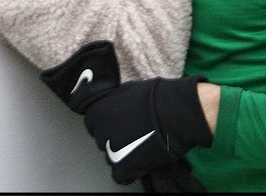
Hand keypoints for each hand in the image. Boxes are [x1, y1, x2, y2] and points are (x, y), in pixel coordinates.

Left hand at [41, 42, 210, 189]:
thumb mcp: (127, 90)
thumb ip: (113, 101)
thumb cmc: (154, 96)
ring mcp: (111, 152)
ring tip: (138, 145)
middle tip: (130, 131)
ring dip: (121, 152)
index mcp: (96, 112)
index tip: (116, 121)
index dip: (105, 121)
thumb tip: (110, 105)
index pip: (92, 122)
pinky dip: (129, 170)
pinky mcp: (125, 167)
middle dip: (113, 136)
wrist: (173, 112)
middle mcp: (99, 132)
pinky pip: (119, 175)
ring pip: (110, 157)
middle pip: (101, 139)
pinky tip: (138, 161)